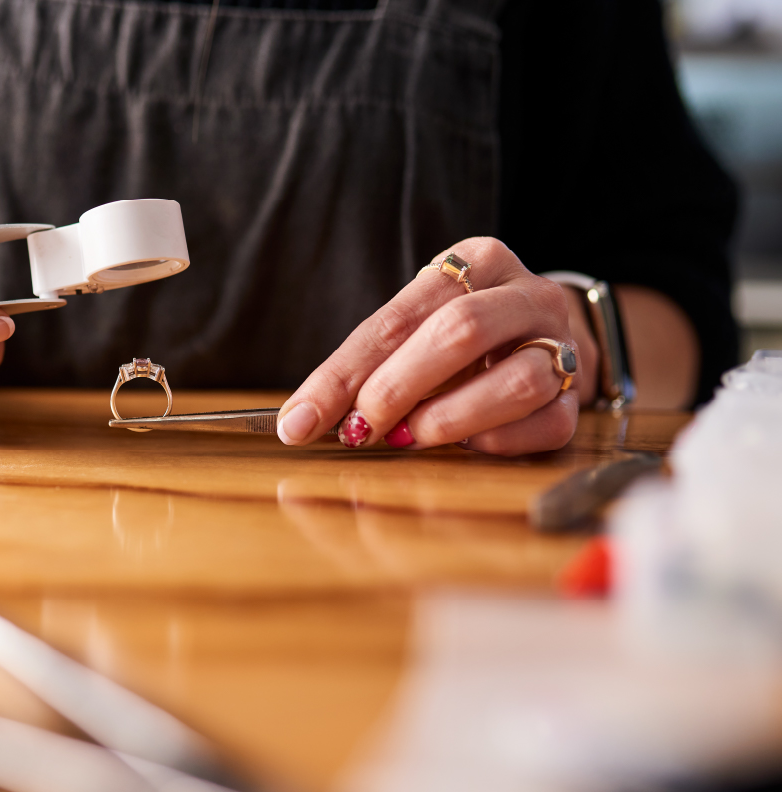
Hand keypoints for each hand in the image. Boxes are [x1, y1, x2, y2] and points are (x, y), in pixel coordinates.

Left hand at [276, 237, 596, 455]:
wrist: (549, 335)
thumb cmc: (462, 334)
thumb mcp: (414, 327)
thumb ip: (364, 367)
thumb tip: (300, 420)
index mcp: (477, 262)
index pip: (397, 317)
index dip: (344, 374)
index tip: (301, 420)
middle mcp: (527, 295)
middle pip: (460, 333)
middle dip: (397, 388)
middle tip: (360, 429)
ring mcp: (562, 344)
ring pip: (515, 381)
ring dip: (449, 418)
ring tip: (410, 437)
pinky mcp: (578, 398)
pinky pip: (544, 424)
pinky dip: (495, 441)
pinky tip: (467, 444)